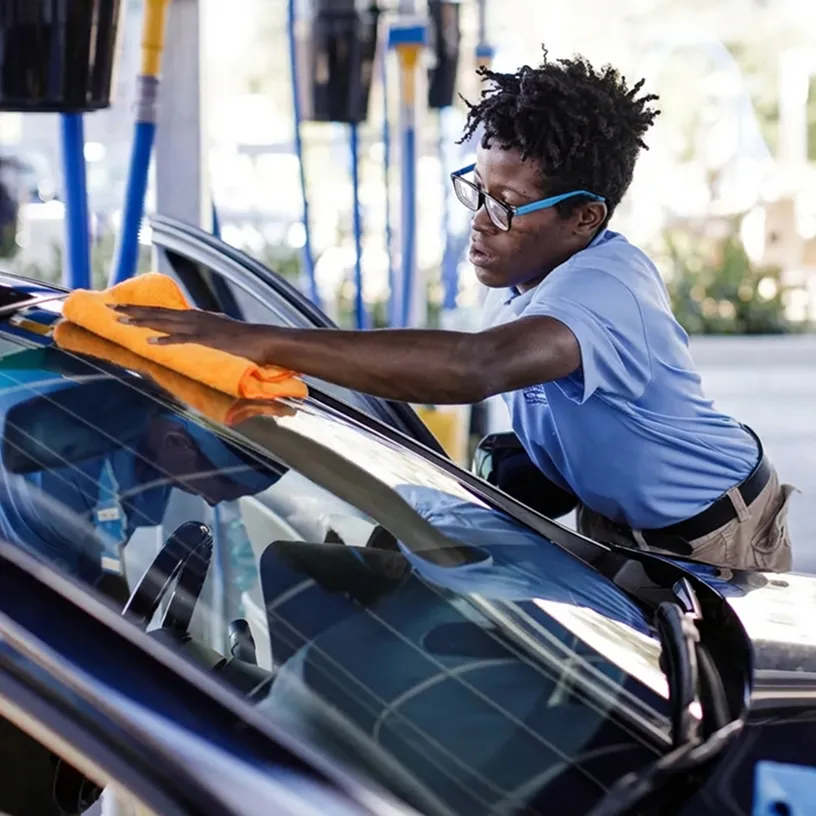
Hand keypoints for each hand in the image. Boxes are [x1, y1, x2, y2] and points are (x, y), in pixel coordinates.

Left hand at [111, 305, 270, 363]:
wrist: (263, 341)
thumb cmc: (245, 340)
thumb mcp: (220, 331)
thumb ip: (204, 330)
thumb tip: (193, 334)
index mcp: (197, 317)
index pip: (164, 310)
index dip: (141, 308)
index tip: (121, 306)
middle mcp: (195, 318)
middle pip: (158, 312)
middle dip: (132, 310)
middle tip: (109, 306)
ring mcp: (200, 328)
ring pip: (165, 322)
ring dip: (142, 321)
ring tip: (120, 320)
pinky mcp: (207, 340)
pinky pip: (182, 340)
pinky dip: (165, 340)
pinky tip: (150, 341)